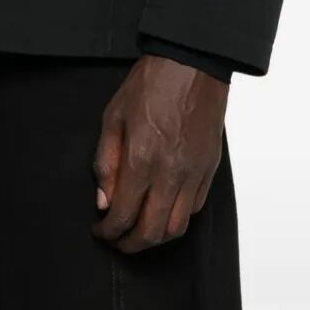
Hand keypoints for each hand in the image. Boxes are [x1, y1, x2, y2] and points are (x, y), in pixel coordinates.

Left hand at [92, 55, 227, 253]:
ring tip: (139, 232)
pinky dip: (177, 219)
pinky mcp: (209, 170)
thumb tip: (104, 201)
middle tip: (116, 240)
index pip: (123, 215)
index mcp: (141, 158)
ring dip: (155, 238)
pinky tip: (162, 210)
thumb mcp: (113, 117)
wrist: (191, 64)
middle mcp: (170, 173)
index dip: (108, 231)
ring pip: (177, 228)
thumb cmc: (150, 84)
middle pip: (151, 232)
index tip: (100, 230)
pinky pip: (194, 209)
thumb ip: (105, 162)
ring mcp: (193, 173)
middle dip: (130, 245)